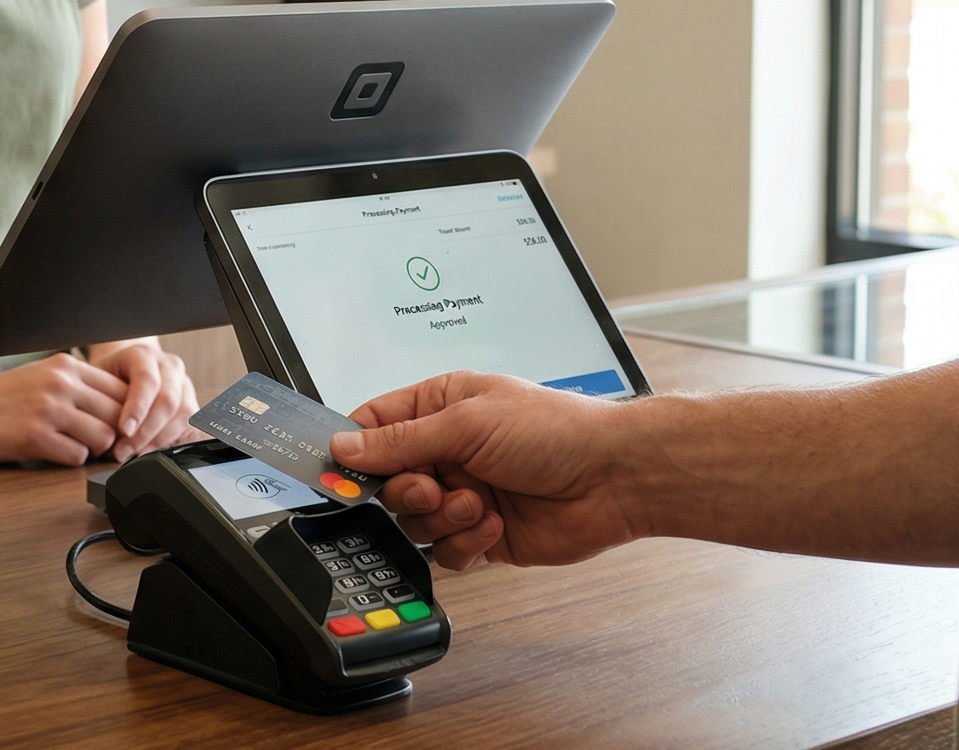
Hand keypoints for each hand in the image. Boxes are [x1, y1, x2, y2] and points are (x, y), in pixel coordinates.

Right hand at [0, 353, 131, 465]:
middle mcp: (60, 383)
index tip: (113, 426)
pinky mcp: (34, 437)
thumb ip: (76, 386)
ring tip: (68, 445)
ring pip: (103, 438)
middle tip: (93, 442)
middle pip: (118, 416)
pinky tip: (50, 452)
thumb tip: (121, 408)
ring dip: (90, 448)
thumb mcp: (39, 377)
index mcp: (64, 366)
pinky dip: (69, 460)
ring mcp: (48, 410)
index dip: (123, 413)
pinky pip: (77, 457)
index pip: (121, 390)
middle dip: (111, 434)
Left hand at [87, 340, 198, 460]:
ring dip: (159, 440)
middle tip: (123, 452)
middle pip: (168, 400)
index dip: (137, 408)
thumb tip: (102, 435)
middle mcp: (168, 366)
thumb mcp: (96, 382)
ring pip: (183, 414)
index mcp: (143, 355)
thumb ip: (100, 401)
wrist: (123, 371)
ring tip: (135, 455)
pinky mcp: (191, 403)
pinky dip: (171, 442)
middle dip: (146, 432)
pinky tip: (150, 451)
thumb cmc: (106, 379)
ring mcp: (184, 383)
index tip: (123, 431)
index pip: (147, 379)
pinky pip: (189, 426)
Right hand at [330, 372, 644, 570]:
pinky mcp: (482, 534)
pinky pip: (446, 552)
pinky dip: (465, 543)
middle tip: (434, 485)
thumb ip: (400, 440)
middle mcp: (448, 451)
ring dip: (443, 517)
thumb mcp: (467, 422)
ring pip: (415, 521)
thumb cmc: (555, 430)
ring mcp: (464, 493)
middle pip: (389, 483)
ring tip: (480, 503)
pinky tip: (495, 526)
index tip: (344, 473)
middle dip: (408, 490)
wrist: (614, 478)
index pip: (374, 428)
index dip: (355, 452)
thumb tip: (345, 447)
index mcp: (439, 407)